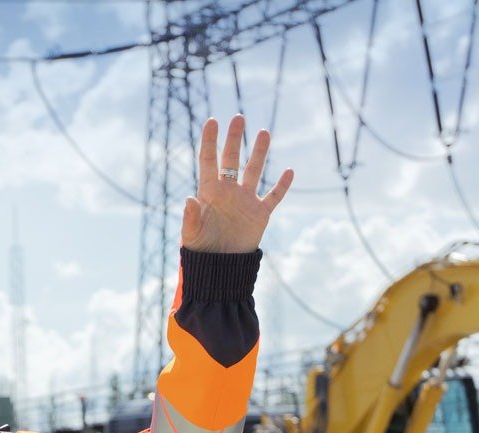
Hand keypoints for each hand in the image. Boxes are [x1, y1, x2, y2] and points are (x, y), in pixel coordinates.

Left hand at [182, 114, 293, 253]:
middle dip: (234, 138)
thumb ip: (190, 216)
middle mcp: (228, 191)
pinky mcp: (259, 214)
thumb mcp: (191, 234)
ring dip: (259, 152)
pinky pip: (273, 197)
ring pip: (254, 171)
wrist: (220, 268)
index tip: (212, 120)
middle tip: (238, 117)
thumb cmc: (200, 250)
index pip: (209, 160)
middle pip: (232, 159)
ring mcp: (245, 201)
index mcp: (209, 192)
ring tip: (264, 132)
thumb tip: (189, 198)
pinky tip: (290, 171)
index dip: (210, 140)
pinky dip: (282, 185)